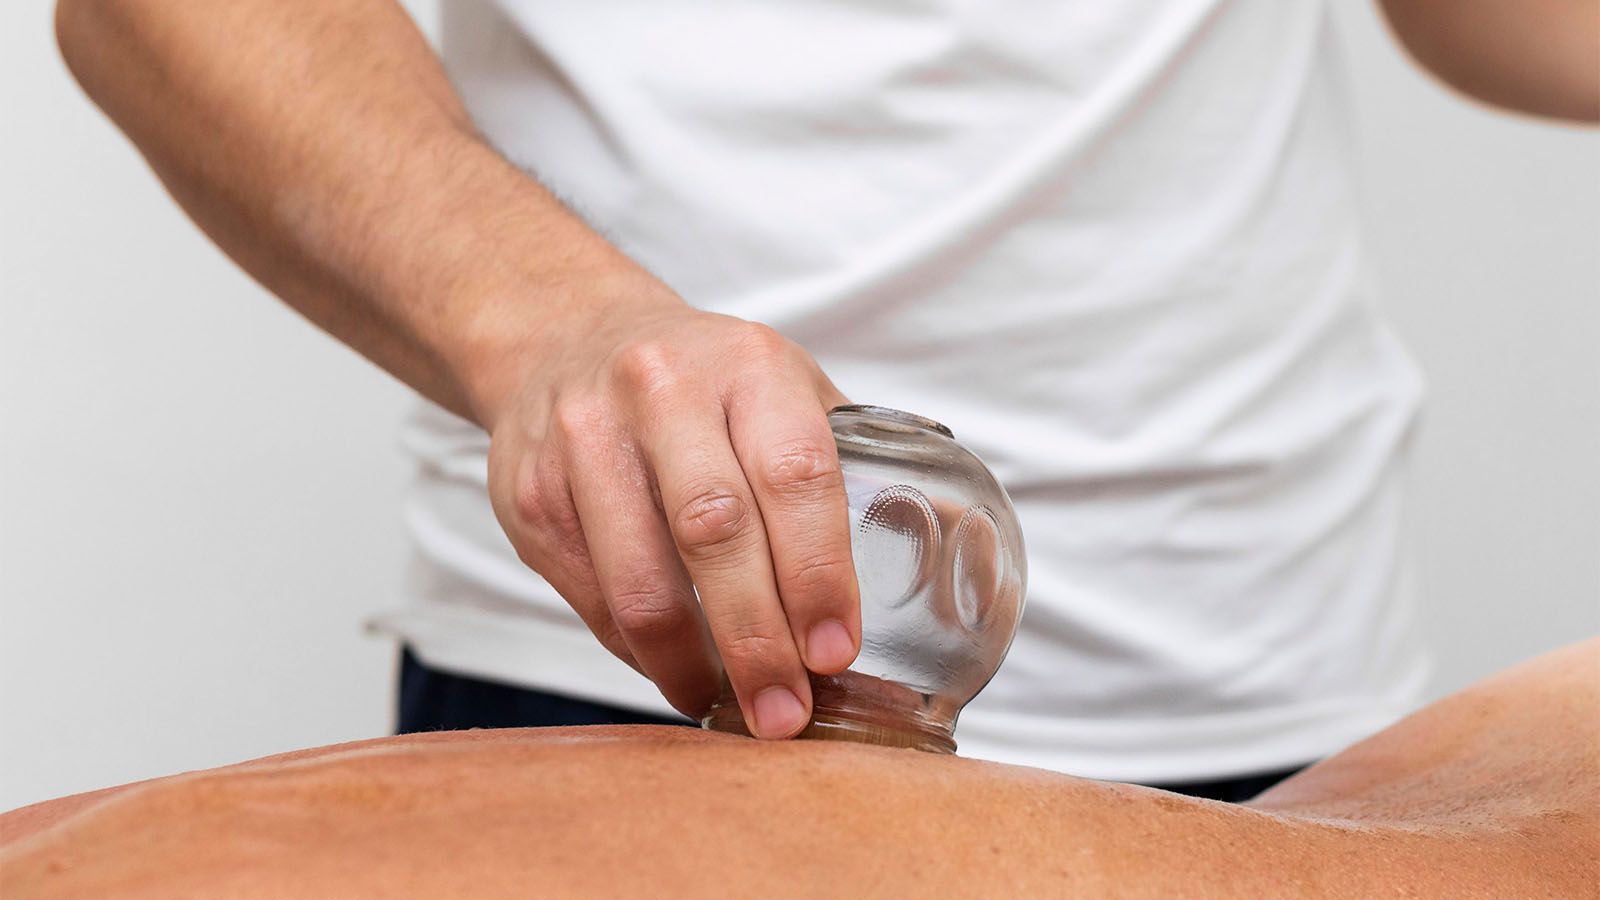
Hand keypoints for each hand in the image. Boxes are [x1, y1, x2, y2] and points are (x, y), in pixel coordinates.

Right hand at [483, 276, 859, 738]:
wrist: (564, 336)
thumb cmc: (699, 380)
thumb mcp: (776, 383)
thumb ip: (842, 457)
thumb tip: (934, 554)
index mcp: (748, 366)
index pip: (794, 474)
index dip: (818, 574)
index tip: (835, 651)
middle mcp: (661, 390)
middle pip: (714, 532)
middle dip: (756, 639)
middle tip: (785, 712)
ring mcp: (584, 439)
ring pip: (639, 578)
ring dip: (687, 663)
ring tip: (724, 708)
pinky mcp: (529, 493)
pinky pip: (592, 596)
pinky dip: (637, 650)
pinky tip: (673, 670)